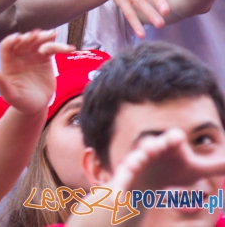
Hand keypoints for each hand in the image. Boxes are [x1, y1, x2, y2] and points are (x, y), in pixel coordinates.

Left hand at [0, 30, 73, 115]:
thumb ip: (2, 84)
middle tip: (36, 35)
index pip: (6, 46)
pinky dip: (60, 47)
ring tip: (52, 35)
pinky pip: (52, 49)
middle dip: (29, 37)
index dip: (11, 40)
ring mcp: (32, 55)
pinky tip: (69, 49)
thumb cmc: (20, 101)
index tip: (18, 38)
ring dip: (44, 37)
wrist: (36, 106)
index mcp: (8, 62)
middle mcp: (19, 56)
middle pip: (24, 41)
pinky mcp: (45, 58)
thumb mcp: (11, 95)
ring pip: (38, 41)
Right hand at [108, 128, 224, 192]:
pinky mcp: (125, 178)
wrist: (143, 182)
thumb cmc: (170, 172)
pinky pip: (122, 180)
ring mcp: (135, 164)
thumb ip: (214, 165)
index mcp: (167, 148)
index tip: (178, 139)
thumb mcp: (193, 170)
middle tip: (154, 148)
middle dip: (152, 146)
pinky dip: (121, 185)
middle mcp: (149, 152)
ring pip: (133, 161)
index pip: (171, 140)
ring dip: (134, 161)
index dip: (173, 139)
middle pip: (150, 146)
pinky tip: (118, 194)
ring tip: (136, 164)